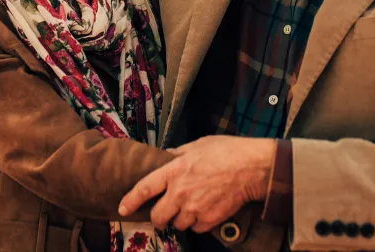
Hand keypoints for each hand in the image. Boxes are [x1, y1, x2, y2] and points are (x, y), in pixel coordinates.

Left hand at [118, 136, 275, 232]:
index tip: (123, 208)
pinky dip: (197, 223)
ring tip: (190, 207)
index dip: (131, 200)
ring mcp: (195, 208)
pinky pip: (196, 229)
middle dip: (158, 216)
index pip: (145, 189)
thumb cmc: (227, 151)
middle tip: (164, 212)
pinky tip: (204, 210)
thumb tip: (166, 156)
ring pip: (177, 224)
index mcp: (175, 170)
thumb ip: (178, 153)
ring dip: (180, 219)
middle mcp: (181, 192)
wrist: (252, 168)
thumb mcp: (198, 144)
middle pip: (158, 216)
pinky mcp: (209, 220)